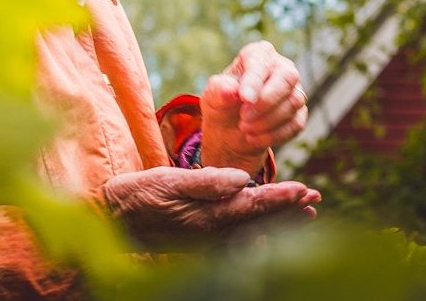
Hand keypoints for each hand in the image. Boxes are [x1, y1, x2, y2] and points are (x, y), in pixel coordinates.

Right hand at [103, 166, 319, 247]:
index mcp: (208, 217)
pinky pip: (239, 240)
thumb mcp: (168, 180)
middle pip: (261, 223)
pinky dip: (259, 231)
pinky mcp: (199, 244)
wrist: (111, 221)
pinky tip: (266, 230)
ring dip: (279, 221)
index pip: (255, 205)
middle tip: (314, 199)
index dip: (282, 197)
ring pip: (253, 233)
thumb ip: (206, 181)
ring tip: (303, 213)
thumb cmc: (137, 195)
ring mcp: (207, 242)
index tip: (305, 189)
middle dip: (289, 211)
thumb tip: (244, 180)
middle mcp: (212, 234)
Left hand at [200, 41, 307, 174]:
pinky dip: (274, 135)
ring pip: (293, 102)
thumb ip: (219, 90)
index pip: (261, 63)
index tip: (244, 99)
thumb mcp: (212, 97)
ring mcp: (294, 90)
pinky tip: (253, 138)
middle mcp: (281, 67)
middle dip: (266, 101)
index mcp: (258, 54)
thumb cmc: (222, 103)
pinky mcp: (299, 113)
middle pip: (287, 78)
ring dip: (267, 121)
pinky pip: (296, 124)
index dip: (254, 81)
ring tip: (244, 128)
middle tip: (243, 118)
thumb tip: (230, 90)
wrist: (230, 129)